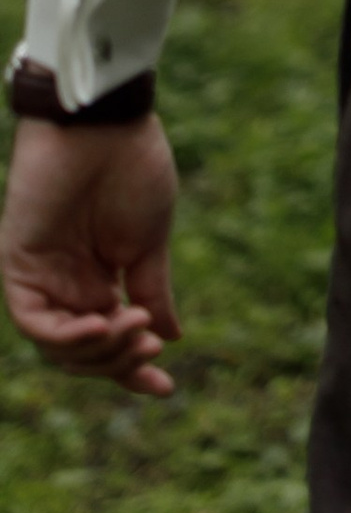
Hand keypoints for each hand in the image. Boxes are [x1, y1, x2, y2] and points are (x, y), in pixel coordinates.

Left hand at [2, 115, 182, 397]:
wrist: (106, 124)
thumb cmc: (133, 169)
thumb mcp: (149, 242)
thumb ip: (152, 292)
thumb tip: (169, 337)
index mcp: (99, 279)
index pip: (110, 340)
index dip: (133, 371)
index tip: (166, 389)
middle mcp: (66, 284)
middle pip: (82, 354)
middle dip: (118, 361)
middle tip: (151, 346)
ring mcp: (41, 275)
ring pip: (56, 346)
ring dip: (97, 349)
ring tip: (132, 327)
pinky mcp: (18, 263)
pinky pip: (33, 320)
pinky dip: (64, 334)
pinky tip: (99, 324)